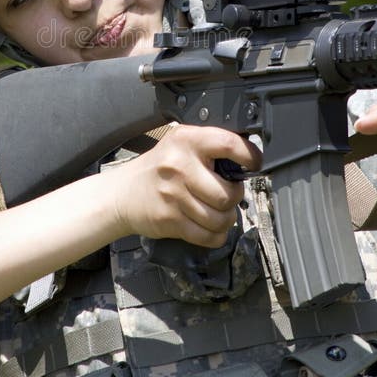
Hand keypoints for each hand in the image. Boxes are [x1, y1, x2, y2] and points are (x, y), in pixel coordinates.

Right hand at [113, 125, 260, 246]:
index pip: (229, 144)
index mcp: (187, 140)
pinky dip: (215, 236)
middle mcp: (180, 166)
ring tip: (217, 211)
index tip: (253, 163)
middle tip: (227, 194)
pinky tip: (209, 226)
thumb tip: (246, 161)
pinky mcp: (170, 220)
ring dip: (225, 219)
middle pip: (228, 193)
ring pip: (220, 218)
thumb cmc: (159, 168)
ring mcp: (174, 195)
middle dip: (234, 197)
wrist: (123, 193)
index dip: (249, 156)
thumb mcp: (180, 145)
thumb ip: (209, 148)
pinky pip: (207, 236)